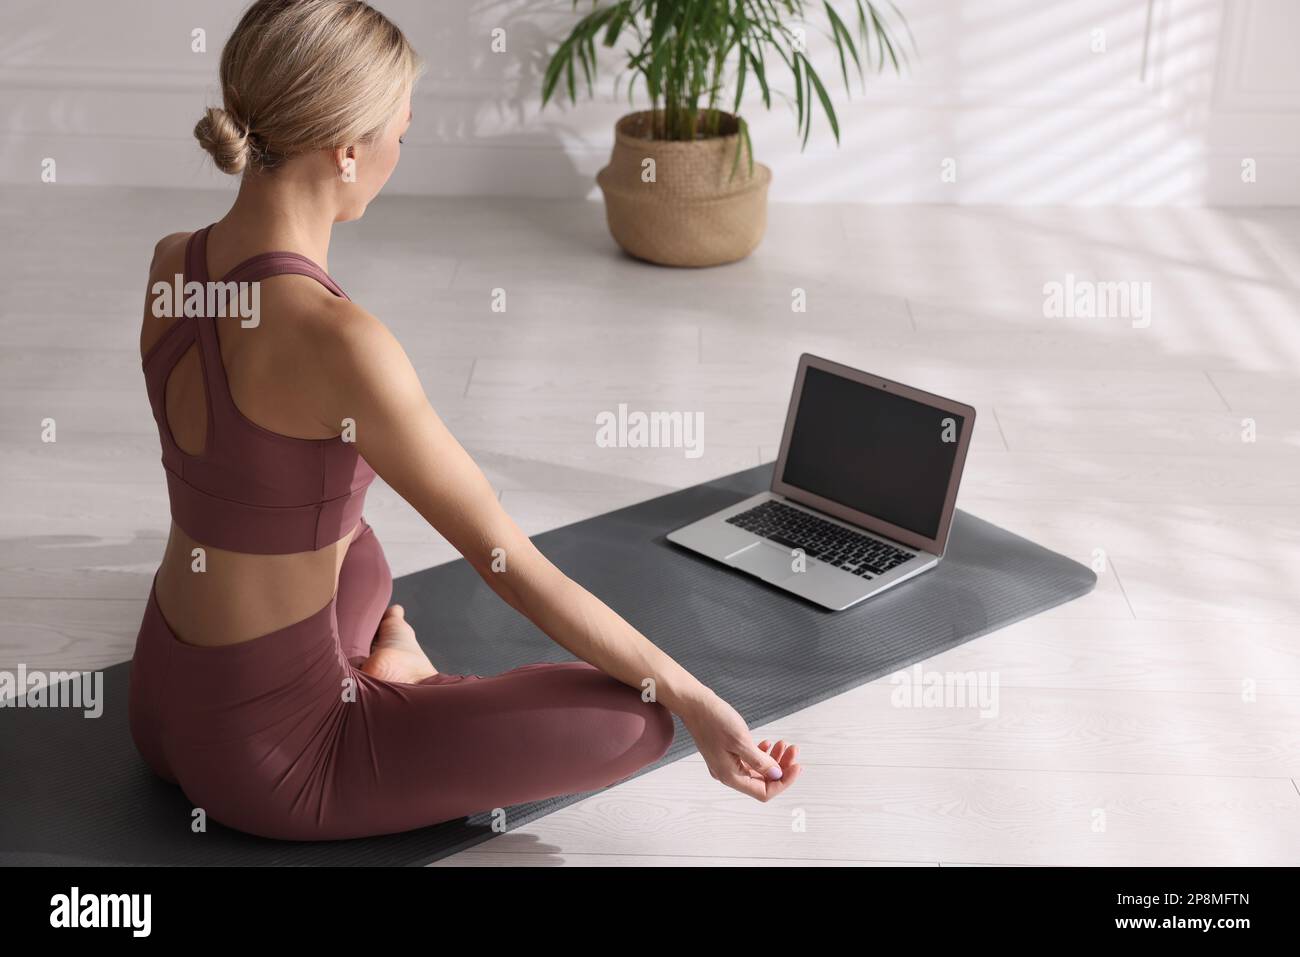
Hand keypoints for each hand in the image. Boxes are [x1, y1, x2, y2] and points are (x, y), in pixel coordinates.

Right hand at [679, 690, 801, 800]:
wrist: (694, 704)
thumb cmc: (714, 720)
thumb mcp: (741, 741)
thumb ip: (760, 762)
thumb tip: (777, 775)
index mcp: (730, 776)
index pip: (763, 792)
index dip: (783, 782)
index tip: (797, 766)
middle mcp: (727, 774)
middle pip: (762, 781)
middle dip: (781, 767)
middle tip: (793, 750)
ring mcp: (726, 763)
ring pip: (757, 769)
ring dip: (773, 759)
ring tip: (783, 744)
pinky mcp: (725, 752)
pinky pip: (748, 760)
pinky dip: (761, 753)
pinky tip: (768, 743)